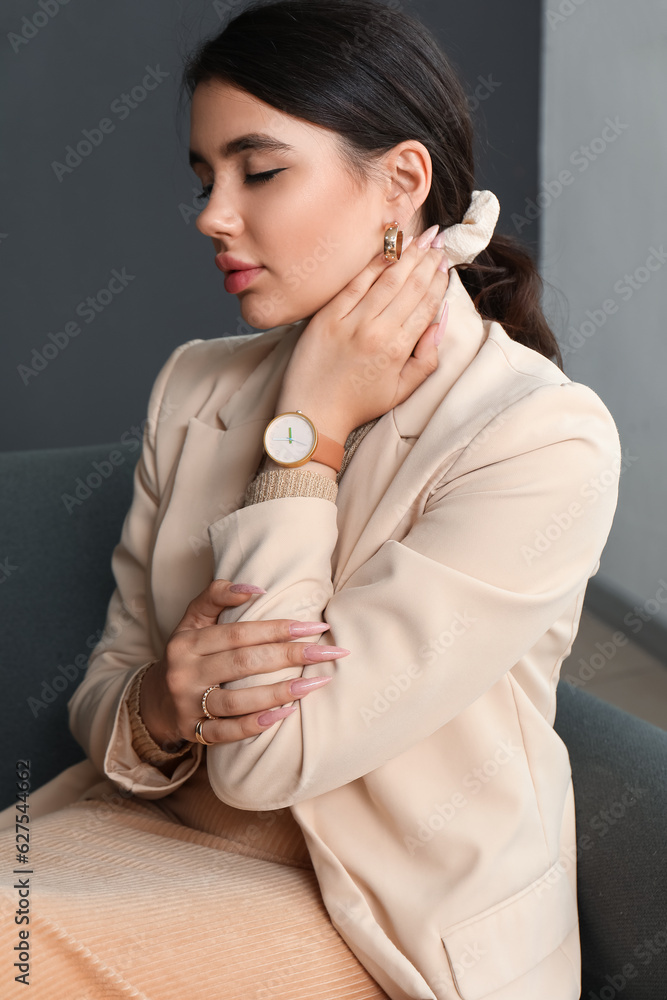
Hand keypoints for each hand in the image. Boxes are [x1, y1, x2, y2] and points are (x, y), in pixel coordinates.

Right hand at [139, 578, 348, 747]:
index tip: (314, 627)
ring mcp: (188, 705)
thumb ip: (216, 595)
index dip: (277, 629)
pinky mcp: (193, 732)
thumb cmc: (187, 653)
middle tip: (328, 652)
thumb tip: (255, 589)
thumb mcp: (192, 620)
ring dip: (279, 693)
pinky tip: (285, 714)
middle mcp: (185, 673)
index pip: (238, 634)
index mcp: (187, 642)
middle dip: (290, 656)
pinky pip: (228, 732)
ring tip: (314, 684)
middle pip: (244, 663)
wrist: (155, 700)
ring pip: (237, 701)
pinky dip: (257, 725)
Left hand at [274, 224, 450, 442]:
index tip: (446, 264)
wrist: (313, 415)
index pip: (426, 305)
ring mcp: (350, 322)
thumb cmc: (358, 405)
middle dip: (427, 261)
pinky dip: (373, 264)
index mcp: (397, 350)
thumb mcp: (401, 392)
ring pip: (386, 279)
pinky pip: (355, 283)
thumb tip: (439, 324)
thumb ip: (426, 360)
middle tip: (438, 242)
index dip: (439, 281)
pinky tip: (386, 249)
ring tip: (420, 239)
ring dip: (406, 256)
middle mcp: (376, 331)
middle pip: (410, 286)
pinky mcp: (327, 316)